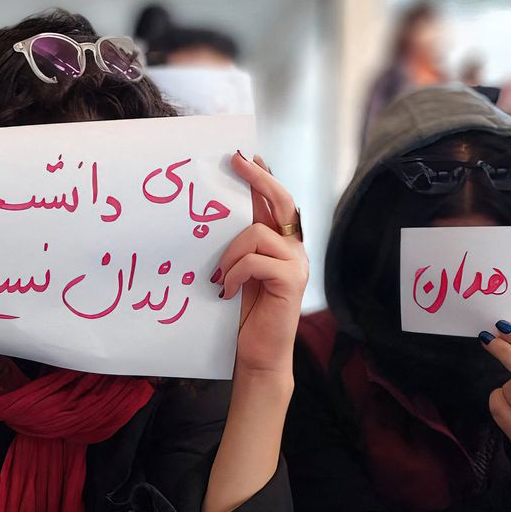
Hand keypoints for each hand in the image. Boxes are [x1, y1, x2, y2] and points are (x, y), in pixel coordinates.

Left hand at [212, 153, 308, 376]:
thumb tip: (214, 215)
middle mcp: (293, 249)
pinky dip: (235, 272)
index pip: (274, 201)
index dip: (262, 177)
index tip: (243, 156)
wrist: (257, 354)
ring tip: (219, 278)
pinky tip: (225, 291)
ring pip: (258, 233)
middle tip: (236, 161)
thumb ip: (235, 246)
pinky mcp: (292, 281)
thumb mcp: (235, 272)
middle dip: (258, 178)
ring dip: (230, 253)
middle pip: (281, 201)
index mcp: (279, 244)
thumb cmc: (243, 316)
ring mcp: (296, 263)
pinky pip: (257, 260)